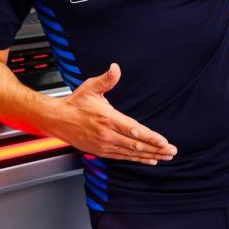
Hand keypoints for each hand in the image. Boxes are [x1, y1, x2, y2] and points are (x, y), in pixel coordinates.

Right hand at [54, 63, 176, 164]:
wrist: (57, 120)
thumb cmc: (75, 104)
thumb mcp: (90, 88)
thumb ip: (106, 80)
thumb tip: (115, 68)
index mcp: (107, 118)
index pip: (133, 130)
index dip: (150, 137)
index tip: (163, 141)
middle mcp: (107, 134)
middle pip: (136, 144)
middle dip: (156, 149)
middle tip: (171, 151)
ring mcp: (104, 145)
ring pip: (131, 153)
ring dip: (150, 155)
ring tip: (165, 157)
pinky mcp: (101, 151)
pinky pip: (123, 157)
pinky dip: (137, 159)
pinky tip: (149, 160)